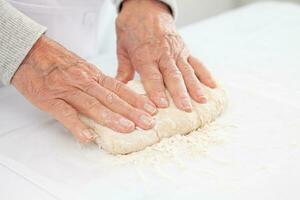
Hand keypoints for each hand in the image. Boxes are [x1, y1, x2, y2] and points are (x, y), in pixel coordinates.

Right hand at [12, 36, 156, 142]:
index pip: (120, 89)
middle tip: (147, 123)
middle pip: (112, 99)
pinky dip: (77, 125)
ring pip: (93, 105)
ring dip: (112, 118)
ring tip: (127, 128)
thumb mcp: (83, 68)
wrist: (30, 52)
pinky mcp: (50, 99)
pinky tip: (88, 136)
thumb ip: (99, 83)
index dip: (137, 100)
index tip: (151, 110)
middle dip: (132, 112)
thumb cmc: (58, 61)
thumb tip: (117, 98)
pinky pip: (65, 114)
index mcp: (94, 76)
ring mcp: (68, 91)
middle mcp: (85, 82)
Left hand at [115, 0, 215, 111]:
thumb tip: (120, 87)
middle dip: (180, 93)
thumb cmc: (132, 27)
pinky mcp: (185, 49)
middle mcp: (162, 53)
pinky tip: (212, 85)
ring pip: (187, 71)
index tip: (162, 105)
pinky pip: (196, 62)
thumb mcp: (122, 46)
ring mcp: (176, 51)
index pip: (152, 75)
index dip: (157, 90)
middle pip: (172, 75)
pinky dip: (205, 74)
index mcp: (145, 54)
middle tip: (186, 109)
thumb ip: (124, 68)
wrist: (145, 6)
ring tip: (202, 101)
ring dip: (195, 87)